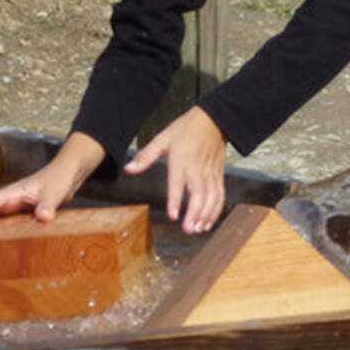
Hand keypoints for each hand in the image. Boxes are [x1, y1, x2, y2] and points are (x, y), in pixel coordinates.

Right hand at [0, 134, 104, 230]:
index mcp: (10, 193)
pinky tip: (11, 245)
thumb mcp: (54, 193)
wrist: (67, 174)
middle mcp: (7, 200)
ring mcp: (11, 207)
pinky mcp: (18, 213)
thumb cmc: (58, 179)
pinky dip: (0, 233)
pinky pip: (2, 223)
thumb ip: (47, 205)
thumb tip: (42, 218)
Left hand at [125, 106, 226, 234]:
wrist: (214, 120)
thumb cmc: (186, 129)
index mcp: (181, 160)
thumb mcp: (162, 139)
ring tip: (198, 229)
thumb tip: (129, 169)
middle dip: (195, 214)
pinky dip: (216, 210)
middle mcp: (197, 169)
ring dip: (206, 215)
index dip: (176, 200)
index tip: (173, 216)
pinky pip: (220, 195)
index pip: (178, 184)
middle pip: (199, 195)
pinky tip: (209, 221)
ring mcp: (210, 173)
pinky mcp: (219, 175)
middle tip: (188, 229)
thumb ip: (146, 156)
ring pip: (212, 198)